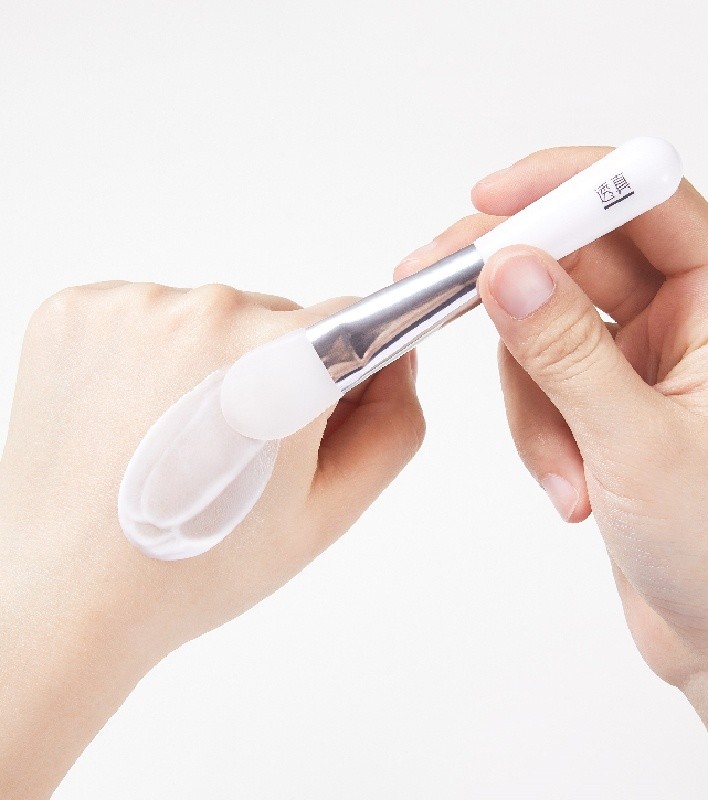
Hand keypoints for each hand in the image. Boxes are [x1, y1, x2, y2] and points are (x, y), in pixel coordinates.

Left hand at [0, 283, 423, 797]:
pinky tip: (128, 419)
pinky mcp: (76, 310)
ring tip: (170, 442)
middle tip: (231, 451)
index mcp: (280, 358)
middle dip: (267, 375)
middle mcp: (206, 310)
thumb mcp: (328, 512)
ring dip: (202, 366)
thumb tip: (398, 359)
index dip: (337, 373)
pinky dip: (144, 358)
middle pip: (272, 319)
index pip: (350, 321)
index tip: (311, 408)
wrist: (66, 595)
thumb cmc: (194, 566)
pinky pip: (140, 317)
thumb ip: (393, 426)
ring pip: (204, 319)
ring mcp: (132, 305)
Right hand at [396, 146, 707, 724]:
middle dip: (506, 284)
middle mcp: (685, 320)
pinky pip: (539, 382)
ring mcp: (639, 360)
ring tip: (566, 472)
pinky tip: (572, 487)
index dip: (567, 185)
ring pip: (543, 329)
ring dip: (532, 400)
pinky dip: (539, 432)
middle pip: (576, 256)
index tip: (489, 199)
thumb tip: (507, 271)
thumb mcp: (636, 443)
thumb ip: (565, 351)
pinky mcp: (602, 400)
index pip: (646, 204)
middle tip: (433, 285)